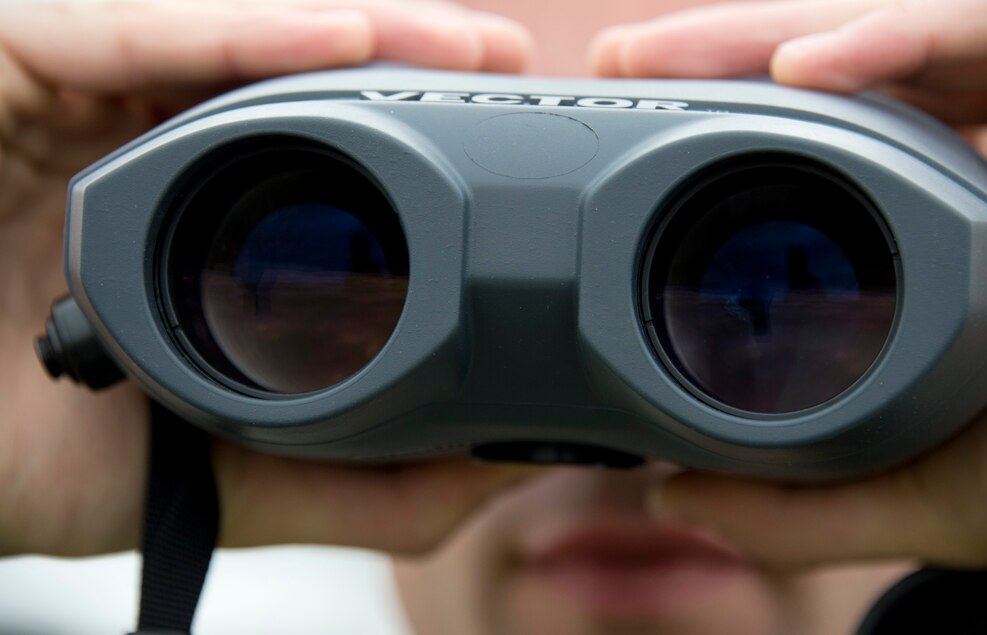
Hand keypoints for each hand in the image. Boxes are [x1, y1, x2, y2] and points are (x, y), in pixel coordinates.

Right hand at [0, 0, 533, 556]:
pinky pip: (124, 31)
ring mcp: (76, 97)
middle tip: (510, 70)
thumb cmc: (17, 452)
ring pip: (231, 38)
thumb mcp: (208, 477)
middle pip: (293, 79)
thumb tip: (473, 480)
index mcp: (187, 217)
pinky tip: (345, 38)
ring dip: (359, 31)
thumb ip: (335, 481)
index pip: (319, 158)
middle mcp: (137, 141)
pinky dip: (237, 32)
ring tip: (465, 47)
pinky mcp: (11, 60)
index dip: (421, 147)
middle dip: (410, 64)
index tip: (517, 153)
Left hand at [592, 0, 986, 568]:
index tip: (634, 132)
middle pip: (860, 70)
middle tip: (625, 58)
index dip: (734, 127)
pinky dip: (920, 33)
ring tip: (671, 53)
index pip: (838, 143)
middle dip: (732, 53)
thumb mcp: (934, 487)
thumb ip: (809, 501)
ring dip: (785, 27)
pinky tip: (807, 70)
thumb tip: (679, 499)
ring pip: (922, 26)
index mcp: (966, 226)